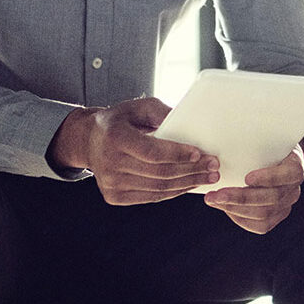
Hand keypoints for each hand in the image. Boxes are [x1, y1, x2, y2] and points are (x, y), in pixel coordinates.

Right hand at [49, 97, 218, 203]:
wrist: (89, 140)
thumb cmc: (121, 120)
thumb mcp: (139, 107)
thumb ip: (162, 112)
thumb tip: (188, 123)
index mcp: (115, 137)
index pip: (152, 152)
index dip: (178, 154)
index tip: (200, 154)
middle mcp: (109, 162)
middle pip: (159, 172)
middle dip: (192, 170)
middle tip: (214, 166)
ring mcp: (110, 183)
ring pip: (158, 188)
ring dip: (187, 184)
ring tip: (208, 177)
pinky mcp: (114, 196)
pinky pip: (151, 197)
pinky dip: (173, 192)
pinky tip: (189, 184)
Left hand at [205, 146, 303, 233]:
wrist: (277, 161)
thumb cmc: (266, 148)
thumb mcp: (264, 139)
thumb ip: (252, 142)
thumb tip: (225, 134)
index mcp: (295, 167)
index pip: (287, 175)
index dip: (268, 178)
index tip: (246, 178)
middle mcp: (294, 189)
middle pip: (271, 198)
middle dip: (240, 198)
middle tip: (215, 195)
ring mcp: (286, 205)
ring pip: (264, 214)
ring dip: (234, 208)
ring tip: (214, 200)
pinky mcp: (277, 217)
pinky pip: (260, 225)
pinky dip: (240, 218)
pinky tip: (226, 208)